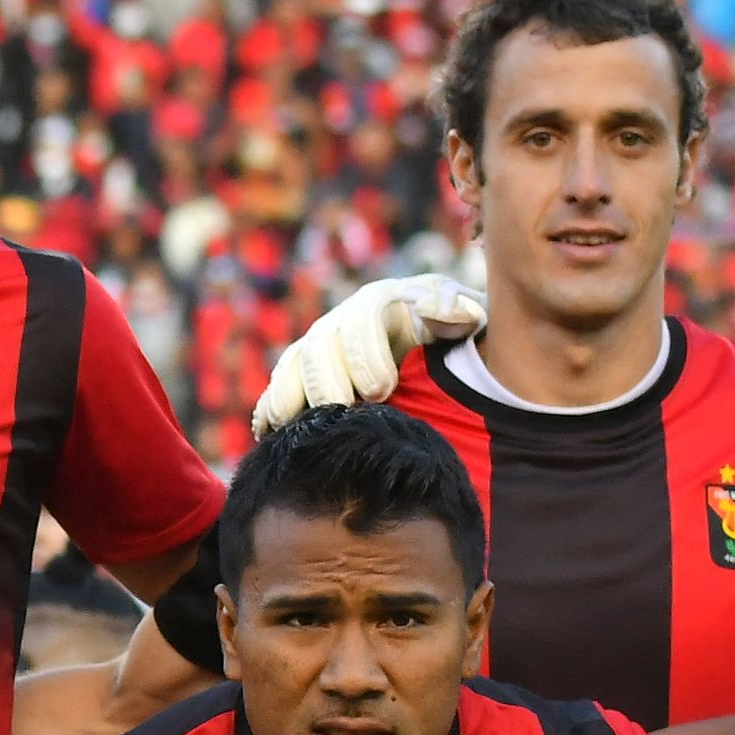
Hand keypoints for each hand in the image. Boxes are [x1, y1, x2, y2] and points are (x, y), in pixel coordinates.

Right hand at [248, 269, 483, 435]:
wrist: (441, 349)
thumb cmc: (458, 334)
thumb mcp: (469, 316)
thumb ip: (458, 312)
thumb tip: (436, 311)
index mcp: (381, 301)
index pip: (361, 322)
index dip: (365, 356)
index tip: (382, 390)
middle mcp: (342, 320)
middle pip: (319, 347)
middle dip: (329, 382)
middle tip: (345, 414)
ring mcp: (319, 346)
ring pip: (292, 366)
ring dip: (290, 398)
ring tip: (297, 430)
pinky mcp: (305, 374)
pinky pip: (279, 386)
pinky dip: (270, 408)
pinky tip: (265, 432)